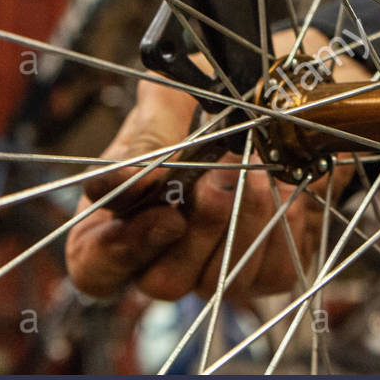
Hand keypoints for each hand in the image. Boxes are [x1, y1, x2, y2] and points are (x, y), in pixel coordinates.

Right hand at [65, 30, 361, 301]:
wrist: (286, 106)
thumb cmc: (218, 100)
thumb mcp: (177, 97)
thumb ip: (150, 130)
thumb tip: (133, 175)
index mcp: (122, 216)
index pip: (93, 264)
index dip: (116, 244)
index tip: (148, 186)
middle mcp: (164, 255)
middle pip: (159, 282)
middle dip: (196, 229)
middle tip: (213, 182)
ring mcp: (215, 270)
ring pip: (217, 281)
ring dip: (242, 220)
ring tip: (257, 172)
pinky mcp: (266, 273)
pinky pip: (270, 274)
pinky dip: (282, 227)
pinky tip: (284, 190)